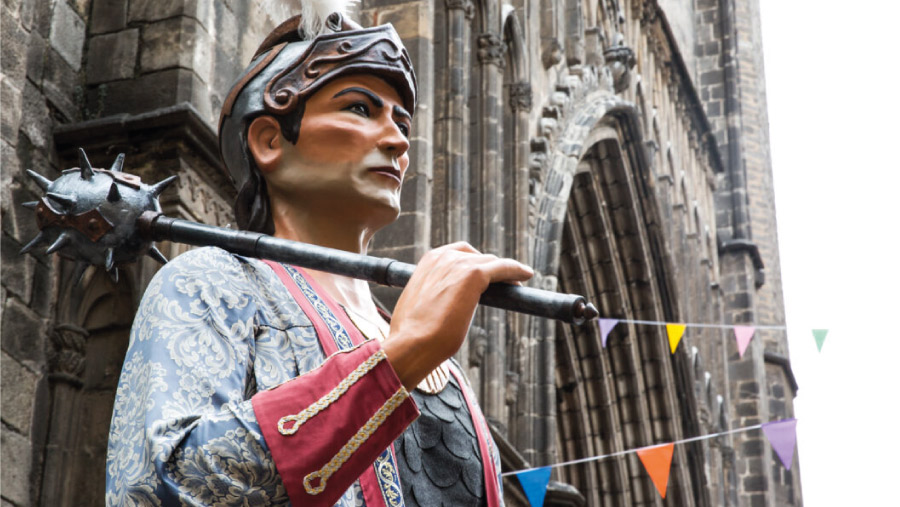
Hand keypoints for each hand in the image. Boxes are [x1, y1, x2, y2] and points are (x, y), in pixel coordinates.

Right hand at [382, 242, 533, 388]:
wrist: (412, 343)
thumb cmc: (412, 334)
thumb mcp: (419, 306)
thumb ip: (431, 296)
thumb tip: (438, 308)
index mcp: (428, 262)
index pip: (458, 254)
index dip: (474, 263)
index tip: (483, 275)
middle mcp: (443, 256)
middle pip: (477, 257)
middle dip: (490, 268)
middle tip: (501, 284)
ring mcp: (459, 264)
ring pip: (491, 262)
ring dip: (505, 272)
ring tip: (515, 284)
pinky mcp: (474, 274)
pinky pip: (503, 267)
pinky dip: (516, 269)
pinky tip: (526, 275)